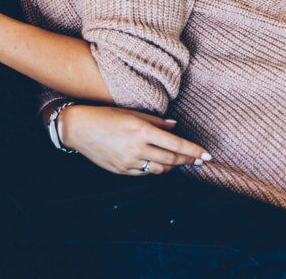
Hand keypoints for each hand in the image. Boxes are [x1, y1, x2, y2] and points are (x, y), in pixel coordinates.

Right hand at [58, 104, 210, 175]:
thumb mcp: (132, 113)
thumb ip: (156, 121)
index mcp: (141, 130)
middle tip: (200, 160)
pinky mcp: (122, 170)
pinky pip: (145, 173)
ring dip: (173, 166)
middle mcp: (137, 148)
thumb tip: (175, 127)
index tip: (206, 155)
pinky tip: (161, 164)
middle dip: (188, 160)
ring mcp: (129, 162)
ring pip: (160, 169)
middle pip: (171, 158)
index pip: (175, 143)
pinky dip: (156, 169)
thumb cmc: (106, 116)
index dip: (193, 150)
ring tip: (181, 162)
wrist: (79, 129)